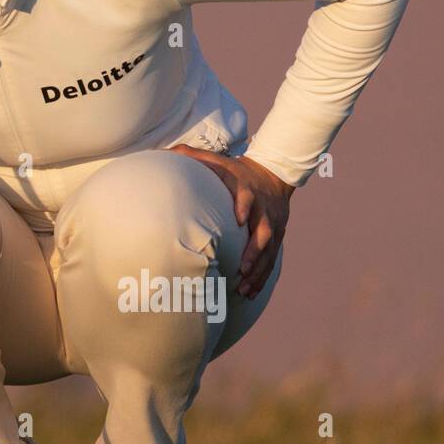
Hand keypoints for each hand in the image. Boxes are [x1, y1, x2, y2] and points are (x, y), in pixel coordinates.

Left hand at [166, 144, 294, 299]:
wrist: (273, 174)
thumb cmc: (236, 170)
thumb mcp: (219, 161)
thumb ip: (194, 157)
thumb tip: (166, 150)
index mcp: (247, 191)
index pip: (248, 198)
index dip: (244, 206)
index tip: (239, 219)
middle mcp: (263, 211)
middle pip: (263, 232)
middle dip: (253, 252)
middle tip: (240, 269)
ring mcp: (273, 226)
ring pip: (268, 252)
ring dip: (256, 272)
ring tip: (243, 290)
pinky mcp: (277, 237)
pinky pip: (271, 260)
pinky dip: (261, 276)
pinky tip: (251, 293)